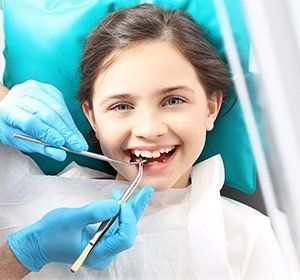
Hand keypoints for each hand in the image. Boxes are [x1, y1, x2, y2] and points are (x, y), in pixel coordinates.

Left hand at [0, 80, 87, 160]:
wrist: (12, 108)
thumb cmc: (15, 127)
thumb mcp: (22, 141)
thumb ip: (41, 148)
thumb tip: (61, 155)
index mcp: (8, 110)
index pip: (31, 121)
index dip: (48, 133)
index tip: (61, 143)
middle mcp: (20, 95)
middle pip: (47, 115)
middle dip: (65, 132)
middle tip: (78, 145)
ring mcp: (34, 88)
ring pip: (58, 109)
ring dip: (70, 127)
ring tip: (78, 140)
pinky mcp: (47, 88)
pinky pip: (62, 104)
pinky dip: (69, 118)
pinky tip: (72, 129)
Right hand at [7, 186, 152, 271]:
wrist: (38, 242)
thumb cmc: (51, 233)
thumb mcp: (72, 219)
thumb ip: (95, 212)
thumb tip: (116, 204)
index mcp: (98, 253)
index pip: (123, 237)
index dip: (127, 219)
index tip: (121, 203)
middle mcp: (105, 252)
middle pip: (127, 230)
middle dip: (136, 209)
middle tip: (146, 191)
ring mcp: (104, 246)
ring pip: (123, 225)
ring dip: (129, 208)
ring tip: (136, 191)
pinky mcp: (101, 238)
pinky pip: (115, 224)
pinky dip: (119, 210)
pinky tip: (119, 198)